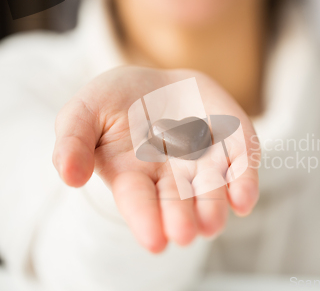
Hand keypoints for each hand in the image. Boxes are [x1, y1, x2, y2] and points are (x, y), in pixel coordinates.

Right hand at [52, 67, 259, 252]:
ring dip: (214, 208)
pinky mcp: (231, 146)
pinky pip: (241, 165)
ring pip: (211, 191)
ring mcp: (203, 163)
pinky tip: (243, 198)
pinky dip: (244, 183)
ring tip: (212, 223)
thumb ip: (73, 141)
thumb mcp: (84, 111)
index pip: (138, 201)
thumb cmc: (115, 102)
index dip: (145, 220)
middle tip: (185, 234)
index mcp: (133, 175)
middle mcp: (171, 177)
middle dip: (182, 219)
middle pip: (178, 203)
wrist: (156, 84)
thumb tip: (69, 177)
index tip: (154, 241)